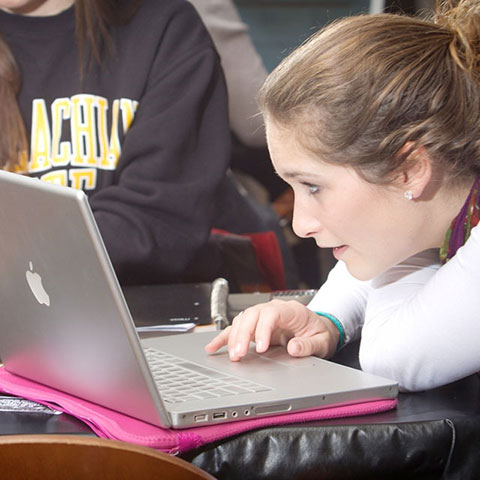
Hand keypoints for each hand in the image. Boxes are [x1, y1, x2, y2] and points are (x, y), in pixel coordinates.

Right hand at [204, 299, 339, 360]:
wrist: (319, 329)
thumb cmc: (320, 333)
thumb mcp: (322, 341)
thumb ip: (309, 345)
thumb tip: (294, 348)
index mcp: (291, 310)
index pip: (271, 314)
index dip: (263, 329)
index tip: (261, 348)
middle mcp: (274, 310)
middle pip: (252, 315)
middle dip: (243, 334)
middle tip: (239, 354)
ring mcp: (263, 316)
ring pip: (242, 320)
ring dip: (234, 337)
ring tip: (233, 355)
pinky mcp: (256, 326)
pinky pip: (237, 328)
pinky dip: (225, 337)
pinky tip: (214, 347)